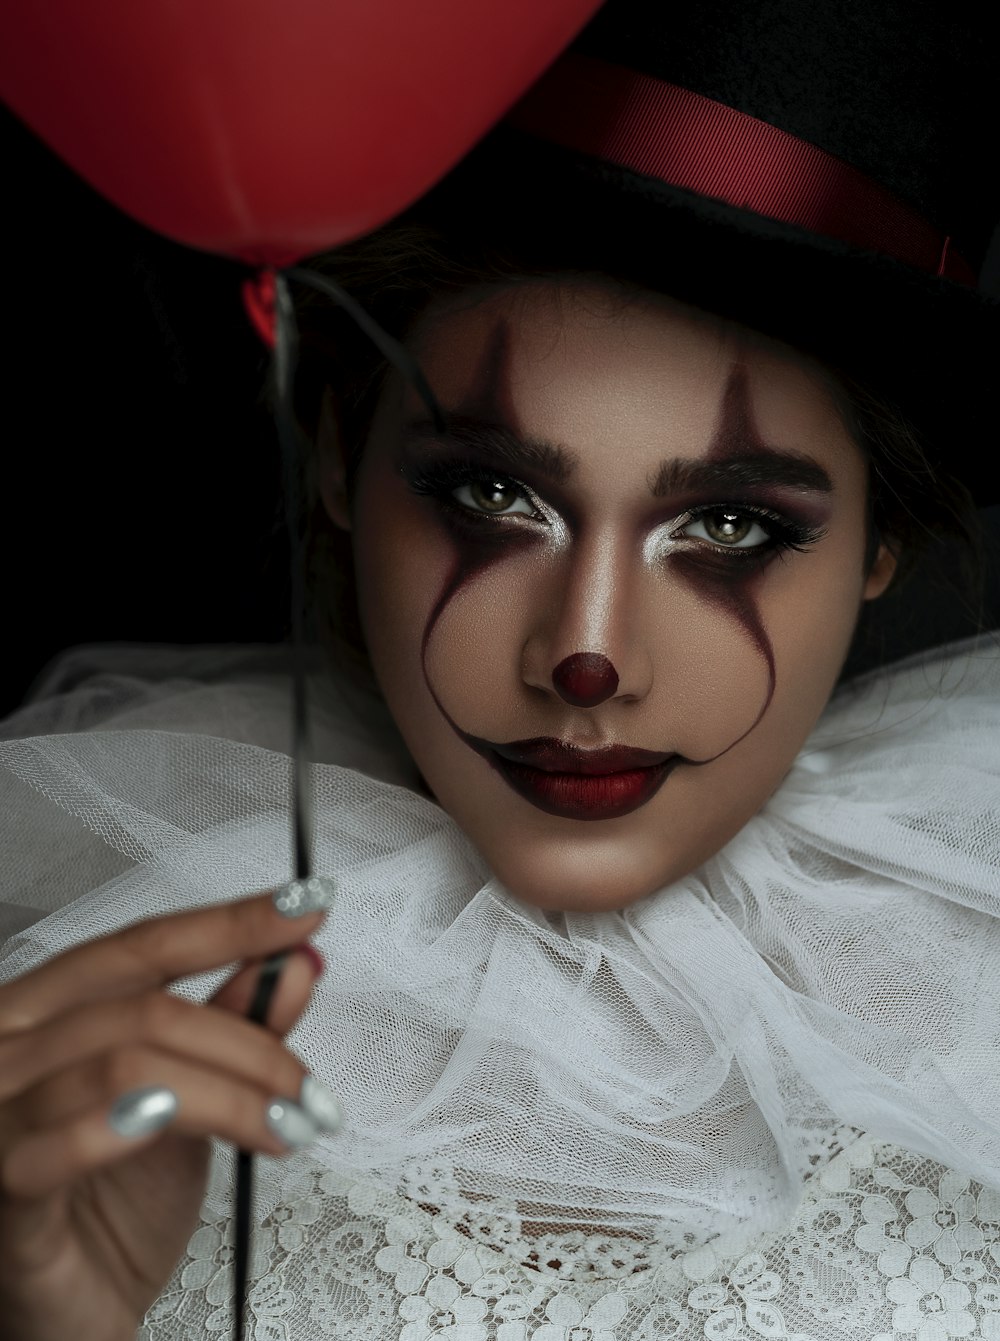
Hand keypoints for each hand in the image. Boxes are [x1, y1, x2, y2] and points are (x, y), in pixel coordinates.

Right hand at [0, 884, 340, 1340]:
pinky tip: (215, 1134)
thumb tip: (295, 964)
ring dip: (234, 1093)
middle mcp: (10, 1046)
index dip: (230, 922)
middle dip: (251, 1042)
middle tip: (307, 1087)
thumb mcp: (189, 1098)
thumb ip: (235, 1025)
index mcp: (46, 1010)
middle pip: (146, 1006)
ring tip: (286, 1126)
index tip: (305, 908)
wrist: (74, 1312)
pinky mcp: (3, 1186)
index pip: (143, 944)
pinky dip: (153, 1125)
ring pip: (130, 1065)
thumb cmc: (112, 1205)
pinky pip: (70, 1140)